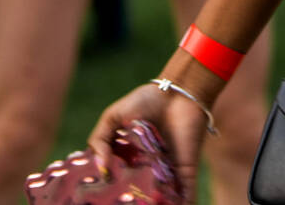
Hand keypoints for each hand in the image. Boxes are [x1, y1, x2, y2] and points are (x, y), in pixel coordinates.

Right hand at [88, 81, 213, 201]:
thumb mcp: (113, 117)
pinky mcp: (185, 173)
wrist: (178, 92)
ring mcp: (166, 174)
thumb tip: (100, 169)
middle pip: (138, 197)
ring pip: (161, 201)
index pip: (116, 184)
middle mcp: (147, 171)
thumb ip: (99, 140)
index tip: (98, 202)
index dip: (108, 193)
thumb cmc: (145, 101)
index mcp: (128, 160)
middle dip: (132, 204)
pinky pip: (186, 197)